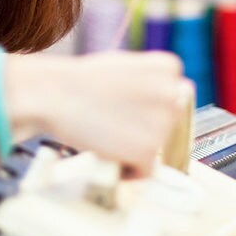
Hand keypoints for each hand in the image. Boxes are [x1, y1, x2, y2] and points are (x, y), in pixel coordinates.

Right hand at [4, 51, 189, 176]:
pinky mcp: (147, 150)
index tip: (124, 104)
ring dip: (134, 147)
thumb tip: (180, 92)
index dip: (146, 105)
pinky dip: (128, 169)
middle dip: (144, 126)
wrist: (54, 95)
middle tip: (113, 120)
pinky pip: (146, 170)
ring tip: (107, 133)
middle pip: (168, 123)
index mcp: (169, 68)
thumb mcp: (127, 65)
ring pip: (157, 147)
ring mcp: (162, 122)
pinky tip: (109, 154)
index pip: (172, 97)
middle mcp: (172, 93)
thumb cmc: (84, 81)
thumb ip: (155, 79)